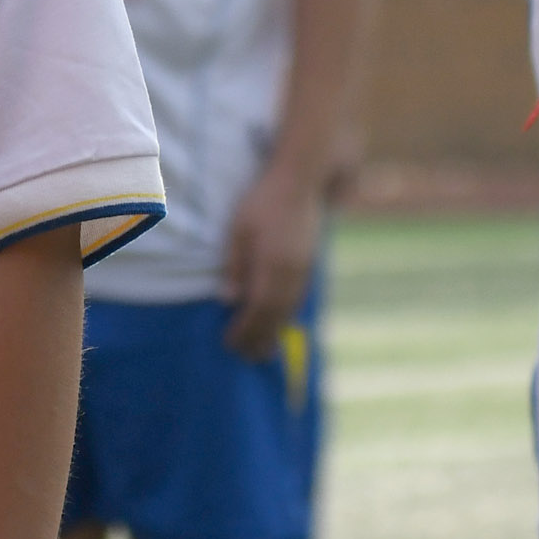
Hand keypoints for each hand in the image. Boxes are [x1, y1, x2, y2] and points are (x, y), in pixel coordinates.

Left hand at [220, 166, 327, 360]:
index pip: (258, 309)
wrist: (301, 180)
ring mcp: (305, 269)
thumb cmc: (263, 201)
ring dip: (276, 331)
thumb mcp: (239, 229)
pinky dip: (286, 315)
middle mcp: (292, 273)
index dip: (244, 330)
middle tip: (247, 357)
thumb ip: (235, 265)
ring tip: (263, 349)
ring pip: (290, 309)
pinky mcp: (310, 263)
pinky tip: (279, 320)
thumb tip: (228, 300)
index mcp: (273, 266)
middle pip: (276, 316)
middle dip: (261, 338)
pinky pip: (298, 298)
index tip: (230, 344)